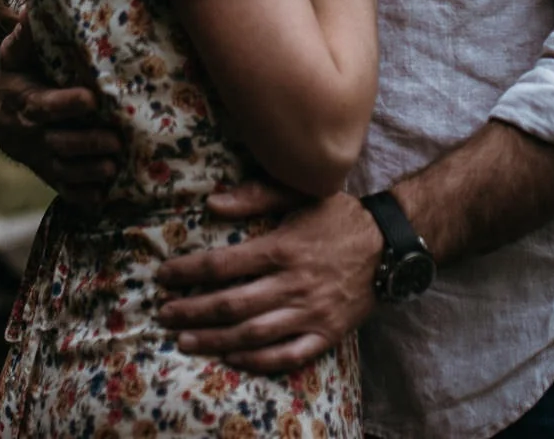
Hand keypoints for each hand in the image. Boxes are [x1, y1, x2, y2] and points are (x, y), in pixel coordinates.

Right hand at [0, 20, 121, 206]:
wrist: (1, 122)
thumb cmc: (18, 79)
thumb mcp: (14, 56)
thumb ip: (23, 36)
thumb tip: (31, 7)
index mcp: (30, 103)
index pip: (47, 106)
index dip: (67, 104)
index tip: (90, 98)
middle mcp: (37, 135)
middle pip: (61, 144)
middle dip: (86, 144)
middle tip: (114, 142)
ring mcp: (45, 159)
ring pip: (67, 171)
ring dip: (90, 171)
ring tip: (114, 167)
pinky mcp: (54, 176)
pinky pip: (66, 191)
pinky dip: (83, 197)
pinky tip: (103, 196)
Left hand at [155, 189, 383, 372]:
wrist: (390, 244)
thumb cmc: (339, 216)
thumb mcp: (300, 192)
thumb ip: (255, 196)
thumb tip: (211, 202)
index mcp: (282, 248)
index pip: (222, 265)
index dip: (187, 272)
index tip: (163, 276)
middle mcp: (293, 284)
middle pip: (230, 304)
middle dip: (191, 311)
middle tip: (164, 314)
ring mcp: (310, 313)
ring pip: (253, 334)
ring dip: (214, 339)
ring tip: (185, 340)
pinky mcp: (326, 333)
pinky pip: (288, 355)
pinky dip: (257, 360)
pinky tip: (232, 357)